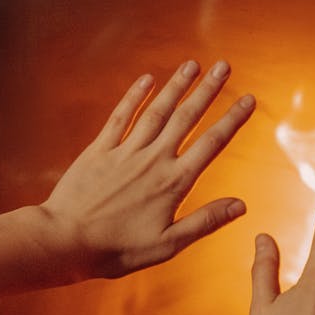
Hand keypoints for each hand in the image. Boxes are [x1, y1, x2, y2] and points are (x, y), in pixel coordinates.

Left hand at [39, 60, 254, 280]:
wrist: (64, 241)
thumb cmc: (118, 249)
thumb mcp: (167, 245)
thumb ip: (205, 222)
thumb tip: (241, 205)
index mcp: (174, 183)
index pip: (212, 143)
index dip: (233, 119)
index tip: (249, 98)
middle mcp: (153, 160)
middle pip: (187, 118)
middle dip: (208, 90)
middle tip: (225, 65)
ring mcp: (125, 152)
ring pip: (157, 111)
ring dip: (176, 86)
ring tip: (193, 64)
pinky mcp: (99, 150)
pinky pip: (120, 116)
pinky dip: (135, 96)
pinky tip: (147, 79)